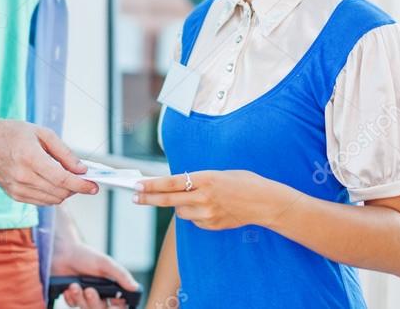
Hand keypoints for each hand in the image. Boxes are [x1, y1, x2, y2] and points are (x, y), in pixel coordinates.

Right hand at [0, 117, 98, 205]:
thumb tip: (80, 169)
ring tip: (67, 179)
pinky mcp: (14, 195)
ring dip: (64, 193)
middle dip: (75, 188)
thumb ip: (64, 152)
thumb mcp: (42, 133)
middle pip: (59, 192)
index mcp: (30, 157)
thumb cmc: (12, 133)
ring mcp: (16, 188)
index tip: (94, 186)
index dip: (81, 185)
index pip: (62, 179)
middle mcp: (22, 176)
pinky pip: (40, 202)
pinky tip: (53, 183)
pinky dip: (51, 195)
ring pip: (51, 200)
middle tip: (82, 179)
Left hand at [52, 241, 138, 307]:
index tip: (113, 304)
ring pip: (86, 308)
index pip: (120, 305)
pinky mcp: (73, 297)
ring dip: (80, 297)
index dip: (117, 307)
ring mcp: (86, 296)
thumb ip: (121, 275)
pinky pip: (73, 305)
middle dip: (94, 302)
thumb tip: (135, 287)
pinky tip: (69, 287)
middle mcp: (100, 293)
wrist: (62, 251)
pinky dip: (71, 297)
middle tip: (89, 290)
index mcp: (111, 286)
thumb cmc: (85, 255)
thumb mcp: (105, 263)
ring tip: (74, 285)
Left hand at [133, 170, 290, 229]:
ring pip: (181, 212)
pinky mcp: (212, 226)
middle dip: (148, 198)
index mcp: (205, 179)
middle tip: (134, 196)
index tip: (137, 185)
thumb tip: (177, 186)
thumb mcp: (218, 174)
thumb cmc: (243, 182)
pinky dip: (194, 214)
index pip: (171, 183)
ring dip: (179, 205)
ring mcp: (208, 214)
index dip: (152, 185)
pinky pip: (194, 220)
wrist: (265, 202)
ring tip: (192, 198)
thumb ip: (197, 181)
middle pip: (168, 200)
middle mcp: (204, 198)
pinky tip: (206, 207)